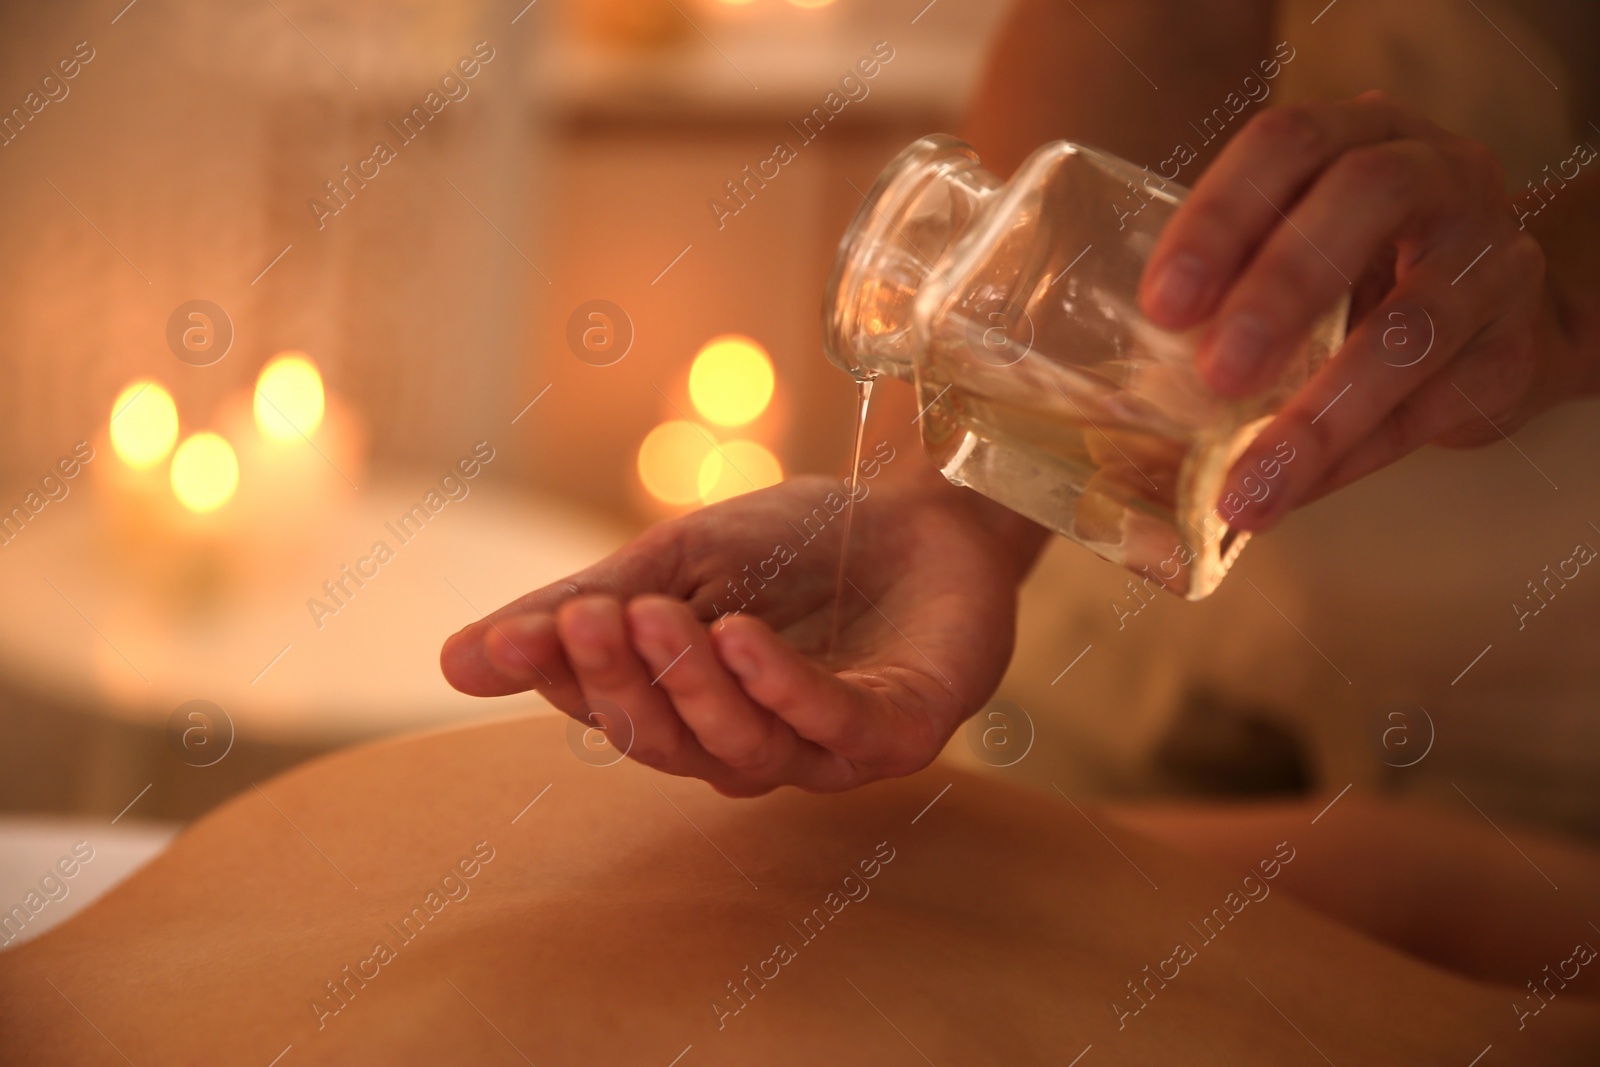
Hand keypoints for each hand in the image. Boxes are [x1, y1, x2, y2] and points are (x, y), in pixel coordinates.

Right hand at [439, 475, 1025, 795]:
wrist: (924, 509)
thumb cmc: (801, 546)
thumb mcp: (678, 561)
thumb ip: (586, 606)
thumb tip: (455, 662)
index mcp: (691, 711)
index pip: (608, 711)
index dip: (561, 679)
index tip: (517, 635)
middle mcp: (752, 745)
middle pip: (667, 742)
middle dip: (619, 683)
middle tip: (583, 618)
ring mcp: (826, 748)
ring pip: (740, 749)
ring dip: (691, 685)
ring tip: (656, 614)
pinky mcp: (898, 732)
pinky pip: (829, 724)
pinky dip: (780, 686)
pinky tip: (741, 637)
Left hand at [1138, 91, 1584, 529]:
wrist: (1510, 325)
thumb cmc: (1367, 278)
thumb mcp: (1302, 251)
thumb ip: (1232, 291)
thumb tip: (1138, 397)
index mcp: (1363, 134)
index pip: (1287, 143)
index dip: (1220, 216)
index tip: (1164, 304)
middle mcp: (1441, 174)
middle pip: (1368, 195)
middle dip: (1283, 284)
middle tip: (1216, 372)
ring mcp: (1492, 260)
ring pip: (1415, 324)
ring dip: (1321, 411)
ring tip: (1250, 482)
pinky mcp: (1515, 351)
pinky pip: (1433, 408)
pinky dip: (1354, 455)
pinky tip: (1295, 491)